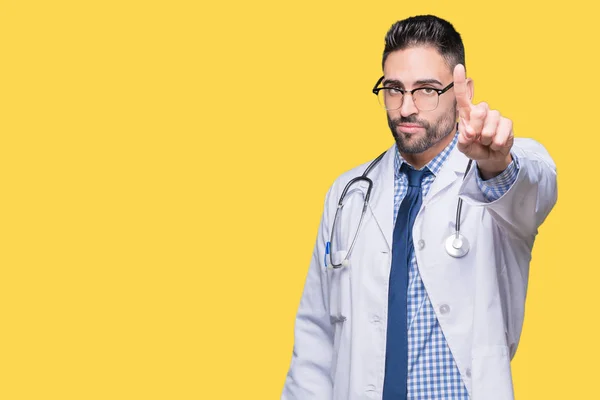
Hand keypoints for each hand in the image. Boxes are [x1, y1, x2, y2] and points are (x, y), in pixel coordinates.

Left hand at [454, 64, 513, 178]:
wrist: (489, 157)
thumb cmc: (474, 147)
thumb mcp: (464, 147)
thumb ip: (463, 141)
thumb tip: (470, 132)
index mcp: (467, 113)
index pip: (463, 96)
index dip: (460, 82)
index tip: (458, 67)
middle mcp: (482, 110)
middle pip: (479, 112)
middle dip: (476, 129)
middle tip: (476, 138)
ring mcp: (496, 115)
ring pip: (490, 126)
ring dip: (486, 140)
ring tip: (486, 142)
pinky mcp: (507, 123)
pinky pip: (501, 134)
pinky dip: (496, 144)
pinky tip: (495, 144)